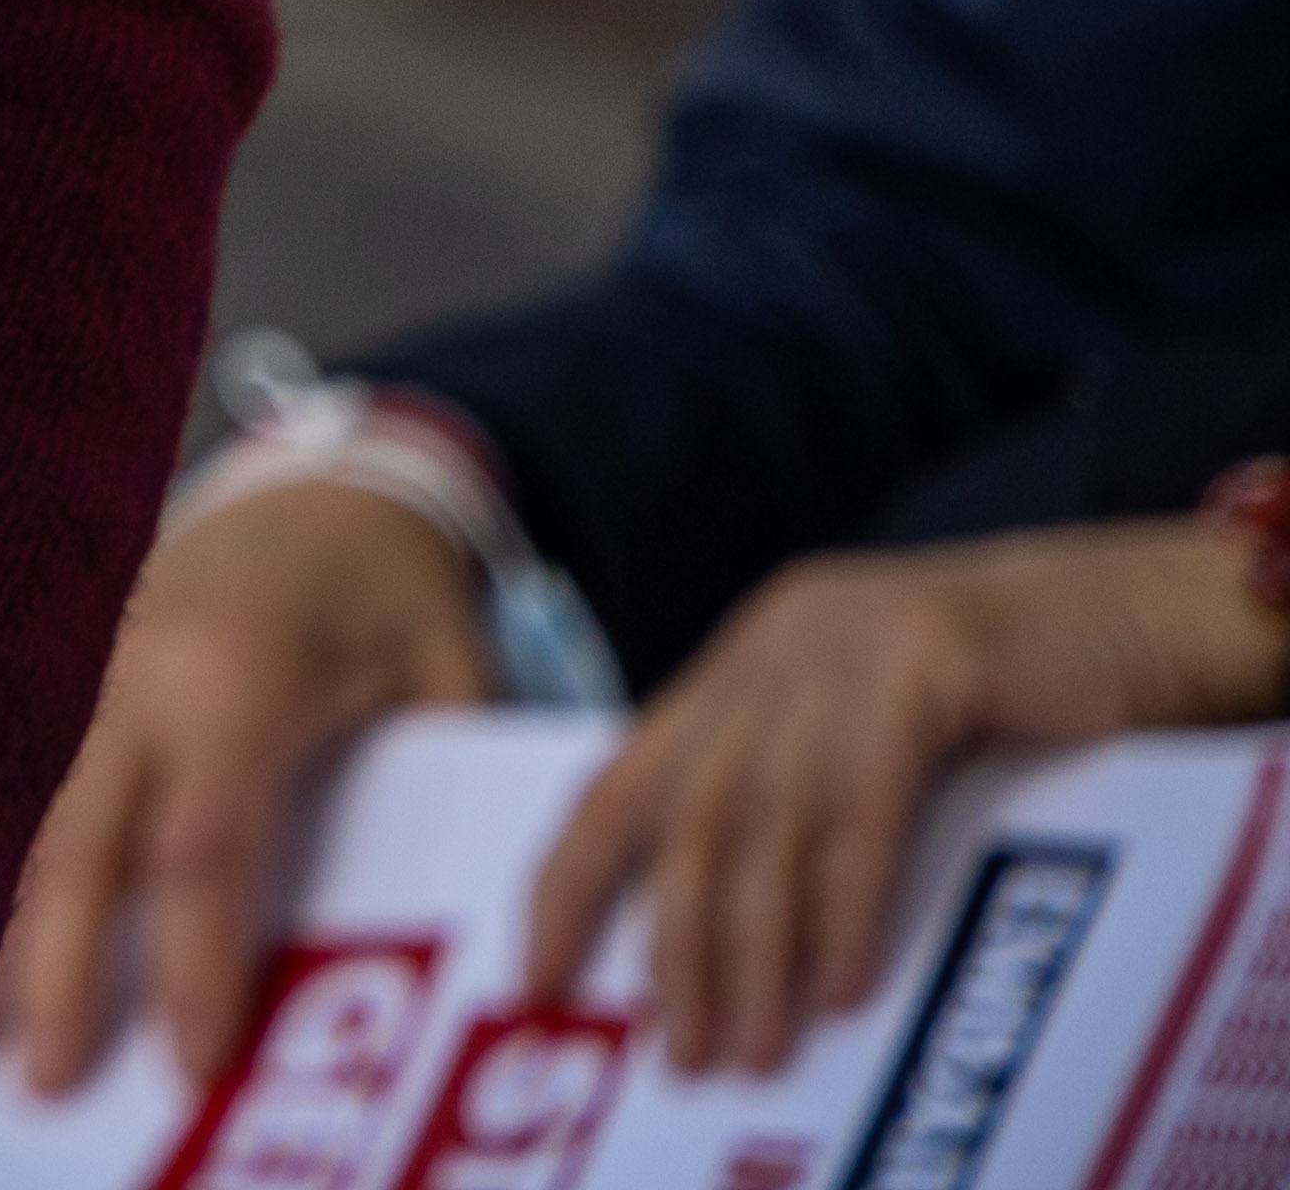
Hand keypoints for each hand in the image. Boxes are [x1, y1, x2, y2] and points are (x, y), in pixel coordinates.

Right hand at [0, 475, 493, 1093]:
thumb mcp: (454, 657)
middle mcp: (149, 694)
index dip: (193, 957)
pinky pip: (70, 829)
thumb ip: (456, 773)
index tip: (192, 1063)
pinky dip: (43, 915)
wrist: (321, 491)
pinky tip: (20, 993)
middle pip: (88, 851)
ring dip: (29, 953)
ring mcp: (115, 706)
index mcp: (238, 677)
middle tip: (47, 1089)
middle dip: (60, 973)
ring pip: (59, 845)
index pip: (201, 844)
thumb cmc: (393, 580)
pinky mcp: (111, 726)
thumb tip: (494, 914)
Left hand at [523, 520, 1289, 1074]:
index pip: (616, 786)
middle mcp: (769, 653)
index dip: (567, 886)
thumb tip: (716, 949)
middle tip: (683, 1054)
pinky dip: (848, 904)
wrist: (1131, 614)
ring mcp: (842, 646)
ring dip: (759, 952)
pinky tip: (847, 985)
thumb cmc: (1007, 706)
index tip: (537, 981)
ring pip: (772, 824)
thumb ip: (787, 806)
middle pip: (689, 821)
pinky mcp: (926, 659)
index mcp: (738, 671)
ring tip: (755, 1047)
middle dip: (677, 949)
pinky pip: (868, 806)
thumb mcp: (867, 739)